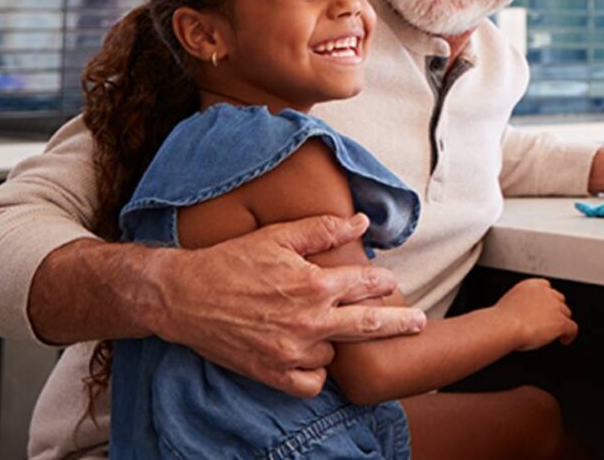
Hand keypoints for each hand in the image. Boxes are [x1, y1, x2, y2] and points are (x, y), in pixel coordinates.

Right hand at [150, 213, 426, 397]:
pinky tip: (311, 358)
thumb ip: (323, 230)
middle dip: (401, 323)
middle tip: (420, 322)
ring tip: (327, 331)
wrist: (182, 297)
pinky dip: (314, 374)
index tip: (390, 283)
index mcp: (314, 285)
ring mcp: (292, 351)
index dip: (383, 282)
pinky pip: (311, 383)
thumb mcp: (277, 237)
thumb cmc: (230, 262)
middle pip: (371, 325)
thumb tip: (361, 221)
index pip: (367, 284)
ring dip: (336, 342)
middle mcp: (309, 321)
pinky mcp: (273, 373)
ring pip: (336, 354)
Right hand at [495, 278, 577, 350]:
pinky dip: (569, 335)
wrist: (505, 326)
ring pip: (566, 314)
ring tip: (555, 333)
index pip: (546, 287)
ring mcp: (555, 307)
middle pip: (559, 300)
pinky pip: (572, 328)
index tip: (544, 307)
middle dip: (555, 310)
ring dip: (561, 322)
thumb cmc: (501, 320)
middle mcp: (546, 293)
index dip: (547, 299)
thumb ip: (521, 304)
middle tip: (549, 322)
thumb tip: (523, 315)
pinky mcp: (561, 321)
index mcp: (531, 285)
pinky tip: (564, 340)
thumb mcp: (510, 303)